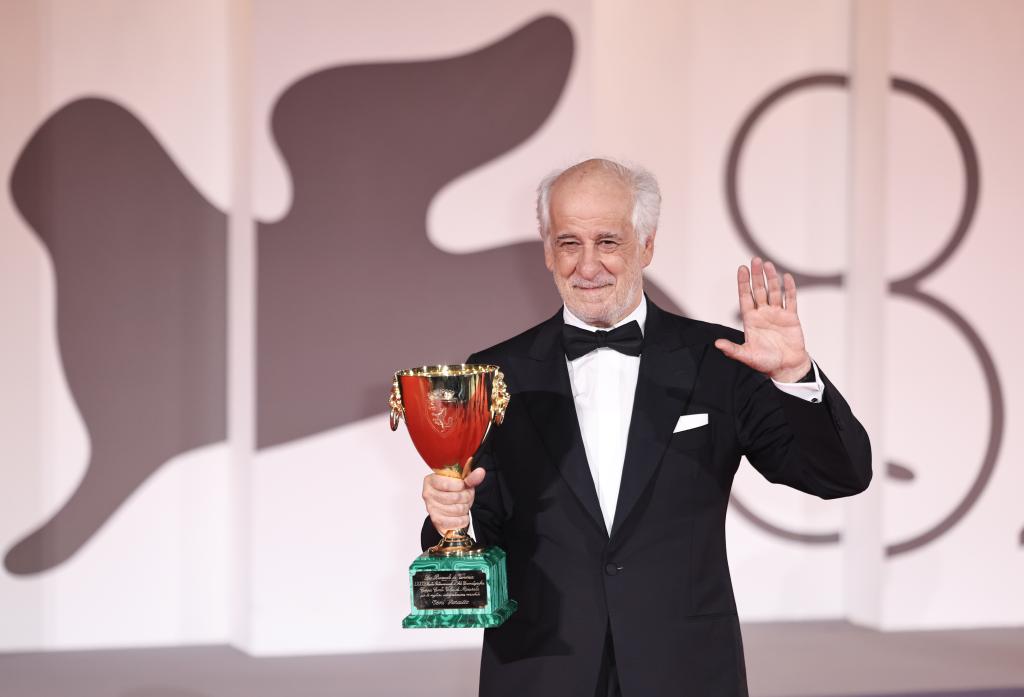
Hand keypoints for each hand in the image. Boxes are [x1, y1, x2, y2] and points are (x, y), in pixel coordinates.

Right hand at [422, 468, 485, 534]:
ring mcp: (431, 509)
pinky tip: (462, 515)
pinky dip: (464, 519)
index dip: (461, 485)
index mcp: (431, 480)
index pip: (447, 484)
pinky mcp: (437, 521)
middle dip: (467, 497)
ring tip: (464, 505)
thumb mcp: (461, 482)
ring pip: (457, 510)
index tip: (463, 485)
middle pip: (455, 497)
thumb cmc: (453, 492)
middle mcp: (428, 494)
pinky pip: (457, 522)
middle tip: (467, 496)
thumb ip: (470, 478)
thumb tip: (480, 472)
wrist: (447, 509)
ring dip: (466, 508)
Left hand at [714, 257, 811, 381]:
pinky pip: (790, 300)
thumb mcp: (747, 356)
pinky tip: (786, 277)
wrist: (786, 368)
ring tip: (768, 264)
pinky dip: (789, 288)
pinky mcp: (791, 317)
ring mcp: (777, 314)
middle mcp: (763, 314)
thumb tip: (717, 344)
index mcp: (751, 320)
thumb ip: (733, 349)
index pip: (745, 297)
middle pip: (759, 290)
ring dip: (771, 278)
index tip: (741, 269)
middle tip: (754, 260)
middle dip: (756, 276)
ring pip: (774, 292)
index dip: (743, 283)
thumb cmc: (765, 363)